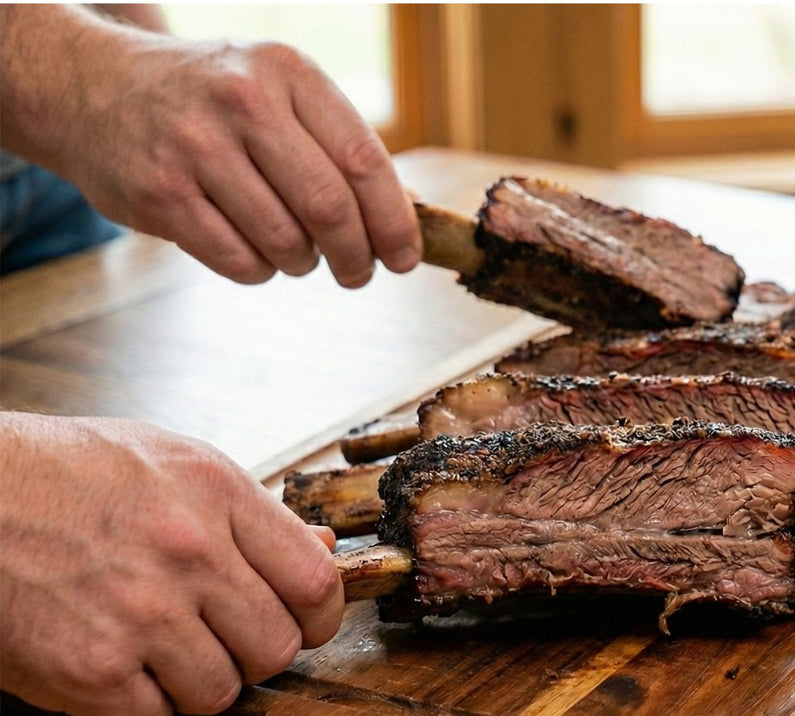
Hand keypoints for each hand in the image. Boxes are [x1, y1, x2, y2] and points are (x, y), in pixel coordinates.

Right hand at [0, 5, 419, 287]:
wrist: (90, 85)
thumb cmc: (210, 97)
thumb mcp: (277, 91)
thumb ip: (341, 145)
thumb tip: (414, 212)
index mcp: (287, 71)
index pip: (364, 160)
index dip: (394, 221)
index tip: (406, 257)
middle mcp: (242, 101)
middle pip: (330, 207)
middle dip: (357, 255)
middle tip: (359, 273)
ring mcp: (194, 146)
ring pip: (285, 241)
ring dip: (305, 263)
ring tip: (300, 255)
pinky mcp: (158, 192)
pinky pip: (237, 260)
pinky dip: (260, 271)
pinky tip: (257, 253)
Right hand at [0, 414, 343, 715]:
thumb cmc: (62, 472)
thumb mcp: (169, 461)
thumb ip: (250, 510)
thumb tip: (321, 549)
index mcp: (217, 495)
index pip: (316, 583)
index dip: (318, 616)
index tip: (303, 623)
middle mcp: (188, 554)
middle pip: (277, 648)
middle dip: (255, 654)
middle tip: (221, 638)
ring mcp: (139, 614)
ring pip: (220, 693)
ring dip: (195, 683)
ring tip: (158, 649)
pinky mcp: (86, 669)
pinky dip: (134, 708)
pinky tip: (113, 669)